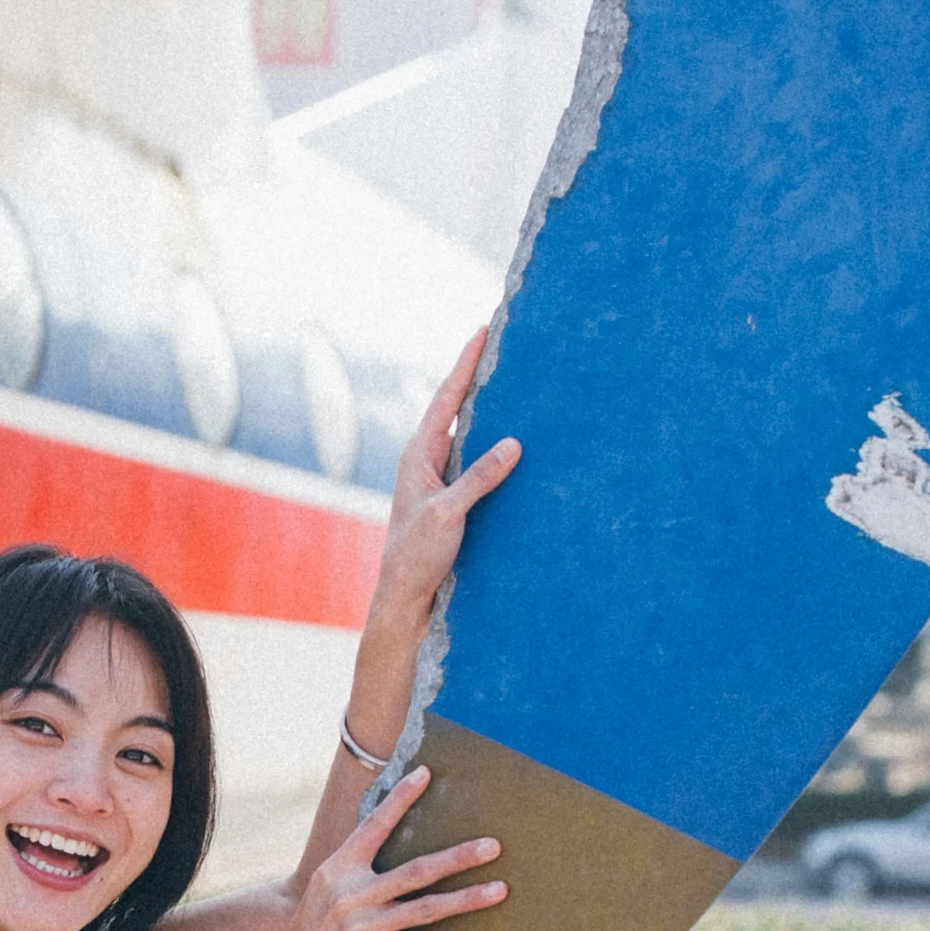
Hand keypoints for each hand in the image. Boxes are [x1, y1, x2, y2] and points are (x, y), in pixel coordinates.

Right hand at [261, 767, 502, 930]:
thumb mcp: (322, 900)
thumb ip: (353, 878)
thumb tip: (387, 856)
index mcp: (336, 871)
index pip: (374, 827)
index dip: (400, 800)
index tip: (425, 774)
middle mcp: (350, 894)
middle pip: (416, 869)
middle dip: (459, 856)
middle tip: (494, 845)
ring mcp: (363, 927)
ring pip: (428, 908)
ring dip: (469, 899)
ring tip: (502, 890)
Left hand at [372, 324, 521, 625]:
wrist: (406, 597)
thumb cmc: (415, 556)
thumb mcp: (447, 515)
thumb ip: (479, 479)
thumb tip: (514, 444)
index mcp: (418, 455)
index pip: (448, 398)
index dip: (466, 364)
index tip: (483, 332)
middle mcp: (430, 460)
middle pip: (461, 410)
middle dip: (483, 381)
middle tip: (509, 351)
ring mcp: (443, 479)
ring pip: (473, 438)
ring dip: (495, 417)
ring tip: (523, 389)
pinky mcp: (456, 499)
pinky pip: (481, 465)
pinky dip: (500, 452)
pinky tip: (523, 447)